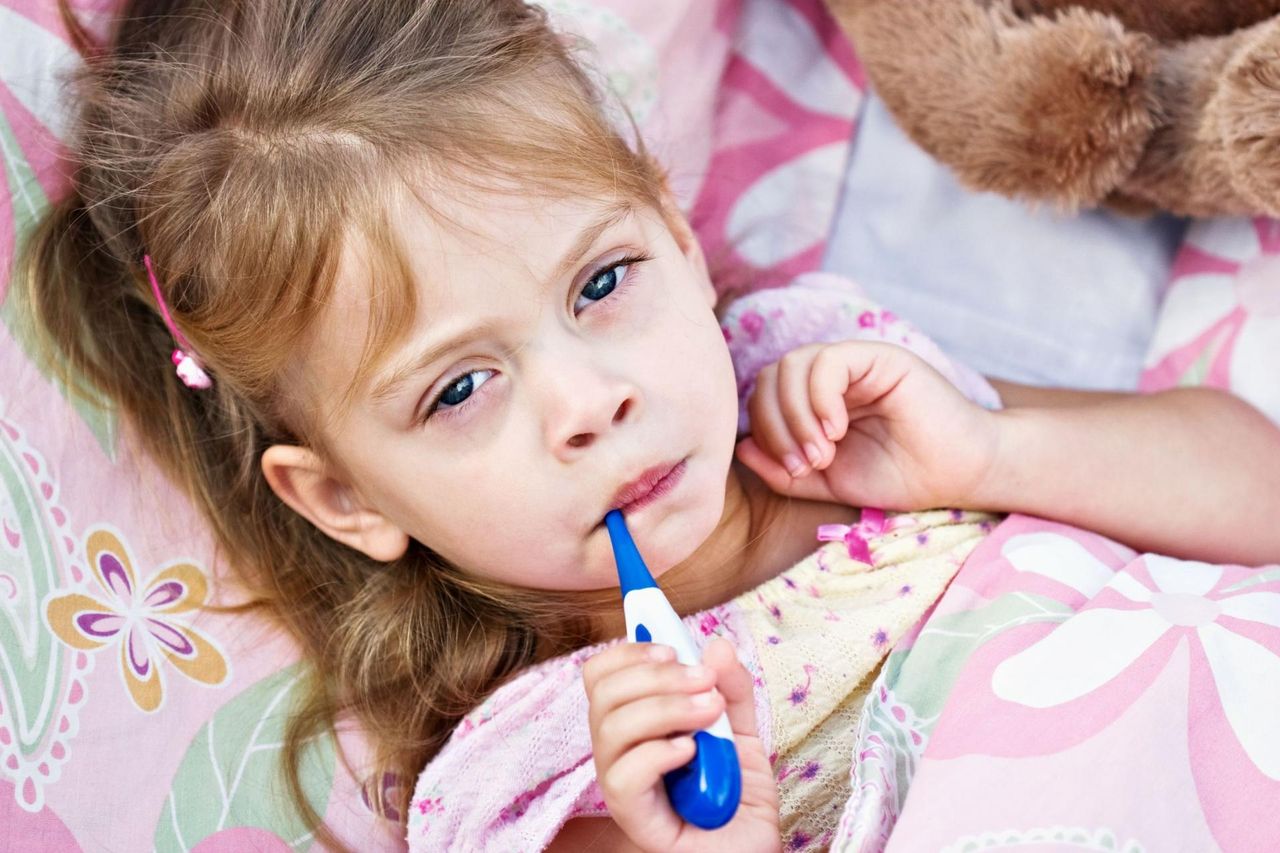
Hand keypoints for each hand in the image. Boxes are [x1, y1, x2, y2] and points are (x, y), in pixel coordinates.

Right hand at [583, 638, 780, 852]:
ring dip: (665, 708)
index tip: (673, 649)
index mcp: (635, 723)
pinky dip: (657, 753)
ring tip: (710, 713)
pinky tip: (691, 752)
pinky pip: (624, 776)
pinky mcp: (633, 816)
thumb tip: (717, 647)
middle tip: (705, 681)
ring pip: (611, 729)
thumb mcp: (742, 733)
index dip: (629, 653)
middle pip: (604, 693)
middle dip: (656, 676)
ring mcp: (621, 784)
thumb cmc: (736, 801)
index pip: (602, 675)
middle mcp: (619, 751)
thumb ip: (732, 690)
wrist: (750, 851)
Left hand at [735, 341, 999, 509]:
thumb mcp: (827, 482)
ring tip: (823, 451)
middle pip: (770, 378)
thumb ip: (783, 469)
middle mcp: (830, 377)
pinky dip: (820, 396)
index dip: (767, 433)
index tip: (796, 471)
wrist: (959, 474)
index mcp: (814, 401)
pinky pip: (828, 361)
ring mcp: (854, 363)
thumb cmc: (900, 476)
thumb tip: (741, 446)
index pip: (765, 398)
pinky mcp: (878, 357)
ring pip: (792, 364)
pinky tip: (837, 429)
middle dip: (777, 426)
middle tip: (806, 464)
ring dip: (796, 415)